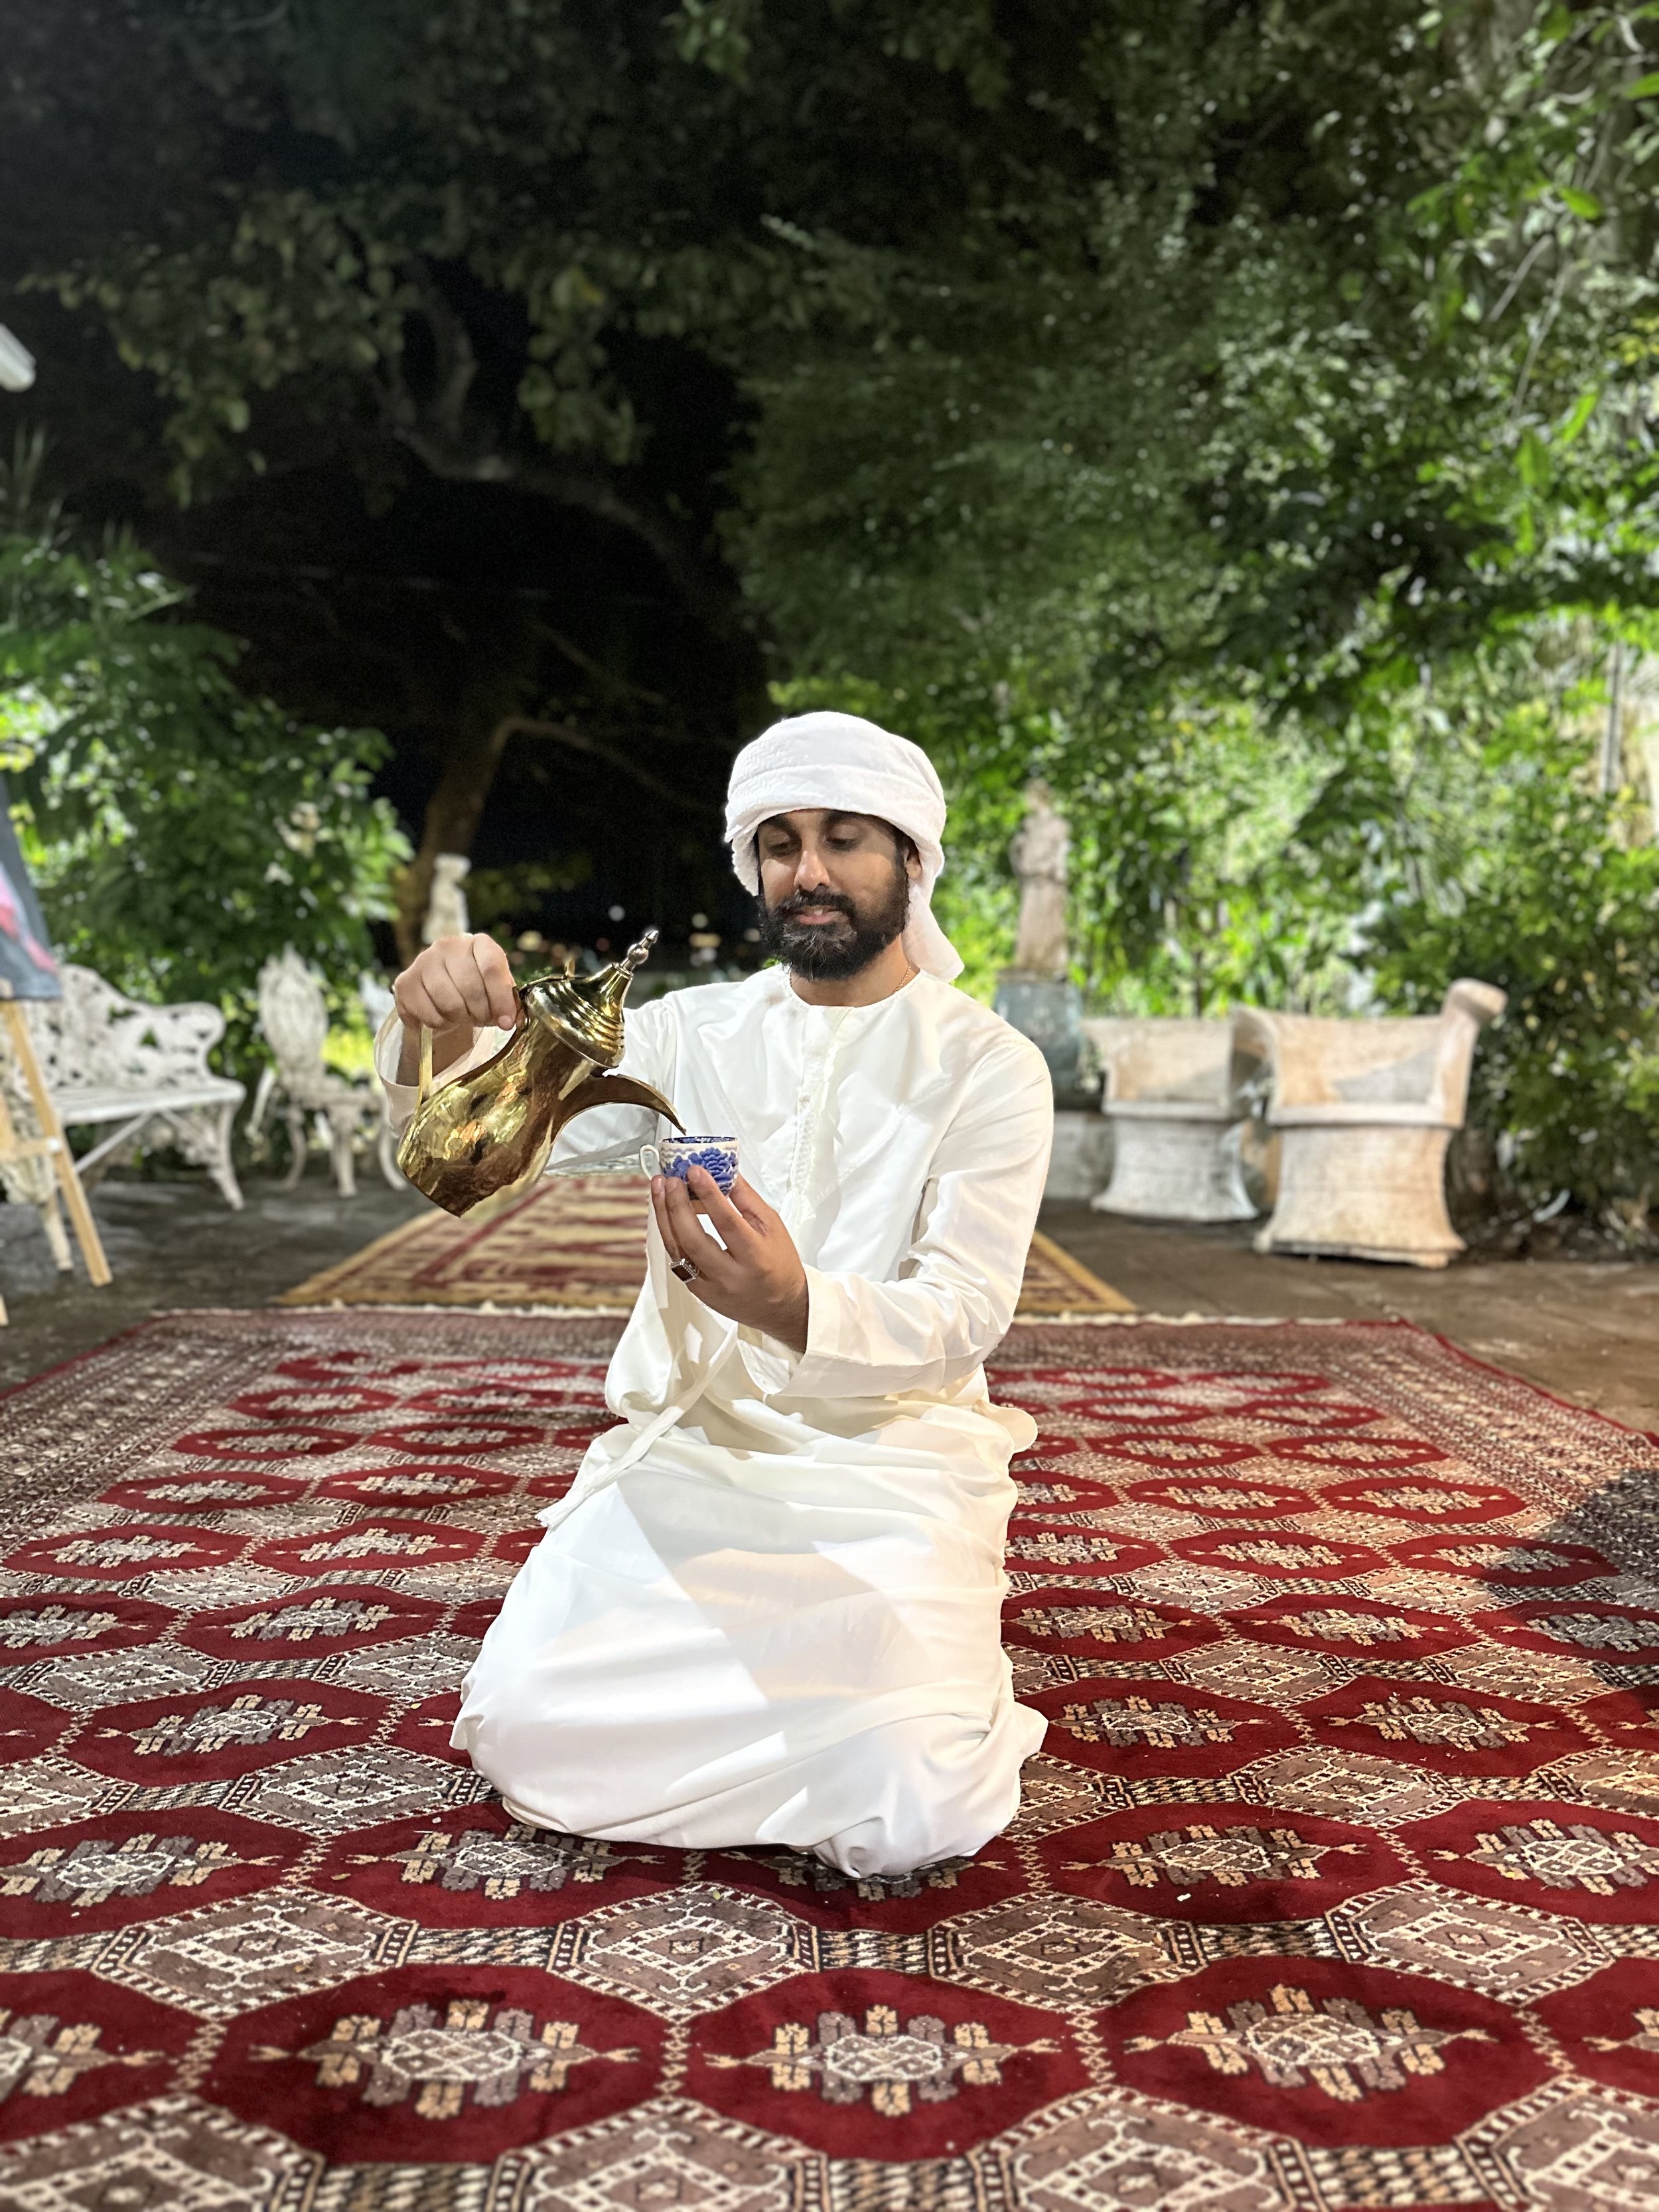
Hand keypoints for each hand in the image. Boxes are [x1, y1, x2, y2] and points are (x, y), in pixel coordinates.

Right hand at [393, 934, 517, 1083]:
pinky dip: (440, 1023)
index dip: (501, 998)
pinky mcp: (405, 981)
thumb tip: (508, 1020)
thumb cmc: (476, 987)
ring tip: (462, 1016)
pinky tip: (443, 1016)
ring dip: (459, 1018)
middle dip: (480, 1012)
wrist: (443, 987)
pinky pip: (429, 1014)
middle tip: (480, 1018)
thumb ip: (506, 1001)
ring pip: (449, 1002)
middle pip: (470, 987)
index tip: (506, 1021)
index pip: (491, 967)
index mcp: (479, 943)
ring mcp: (424, 961)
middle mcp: (448, 946)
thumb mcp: (496, 989)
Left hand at [652, 1169, 808, 1353]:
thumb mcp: (773, 1227)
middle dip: (676, 1205)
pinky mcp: (698, 1292)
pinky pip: (677, 1259)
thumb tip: (724, 1173)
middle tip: (672, 1179)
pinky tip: (665, 1213)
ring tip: (660, 1189)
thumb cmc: (780, 1264)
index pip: (726, 1223)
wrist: (780, 1307)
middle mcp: (730, 1276)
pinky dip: (669, 1233)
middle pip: (693, 1239)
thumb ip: (747, 1200)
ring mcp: (710, 1287)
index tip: (695, 1171)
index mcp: (755, 1257)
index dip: (708, 1194)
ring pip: (677, 1250)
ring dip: (664, 1216)